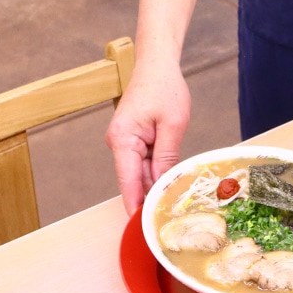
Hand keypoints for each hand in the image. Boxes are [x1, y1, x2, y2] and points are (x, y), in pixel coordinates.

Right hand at [105, 57, 190, 213]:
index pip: (128, 182)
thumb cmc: (164, 87)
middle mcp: (119, 143)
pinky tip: (170, 181)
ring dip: (155, 183)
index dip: (136, 206)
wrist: (157, 63)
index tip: (143, 228)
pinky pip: (145, 160)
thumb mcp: (173, 123)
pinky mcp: (134, 138)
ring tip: (172, 204)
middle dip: (150, 196)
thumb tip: (163, 185)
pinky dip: (156, 170)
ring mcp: (125, 141)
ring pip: (141, 171)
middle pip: (134, 179)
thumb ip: (167, 156)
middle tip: (168, 219)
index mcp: (122, 140)